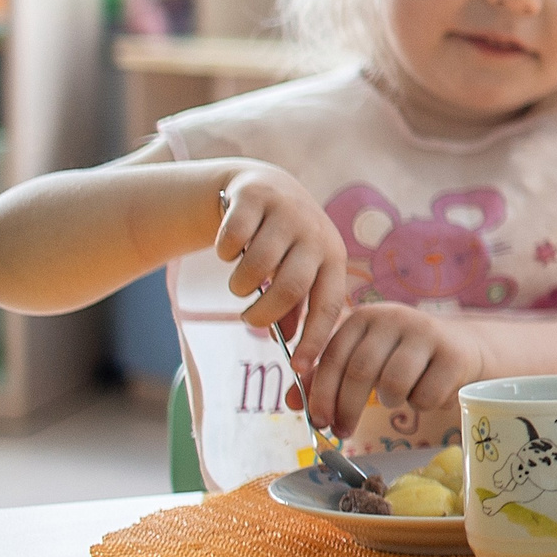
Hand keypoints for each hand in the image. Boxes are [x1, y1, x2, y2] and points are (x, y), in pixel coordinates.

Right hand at [216, 163, 350, 372]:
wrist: (264, 187)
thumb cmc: (284, 244)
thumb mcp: (298, 271)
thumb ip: (294, 308)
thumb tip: (289, 349)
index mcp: (332, 257)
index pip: (330, 305)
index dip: (315, 339)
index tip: (298, 369)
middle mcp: (315, 234)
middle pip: (291, 287)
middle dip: (264, 314)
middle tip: (249, 319)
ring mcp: (286, 213)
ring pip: (259, 265)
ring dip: (240, 286)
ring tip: (240, 285)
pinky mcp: (255, 197)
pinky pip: (233, 238)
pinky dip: (225, 253)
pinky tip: (229, 252)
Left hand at [302, 304, 485, 432]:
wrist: (461, 347)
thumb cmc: (401, 357)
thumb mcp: (363, 358)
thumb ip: (327, 377)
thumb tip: (291, 403)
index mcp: (365, 316)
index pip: (334, 355)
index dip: (320, 392)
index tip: (316, 420)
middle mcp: (395, 317)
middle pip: (360, 371)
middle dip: (346, 409)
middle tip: (342, 432)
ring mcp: (427, 333)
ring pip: (393, 384)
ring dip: (390, 402)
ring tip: (397, 398)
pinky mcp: (454, 354)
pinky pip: (426, 395)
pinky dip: (422, 405)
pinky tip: (427, 393)